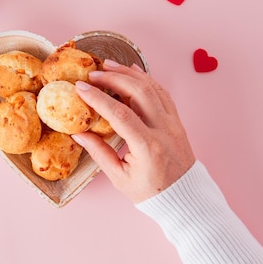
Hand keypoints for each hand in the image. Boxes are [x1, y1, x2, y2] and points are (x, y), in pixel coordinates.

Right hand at [72, 59, 195, 202]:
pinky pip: (162, 92)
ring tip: (108, 66)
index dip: (98, 98)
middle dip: (113, 79)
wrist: (184, 197)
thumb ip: (98, 152)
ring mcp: (173, 123)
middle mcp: (163, 130)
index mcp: (147, 147)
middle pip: (138, 92)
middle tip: (93, 74)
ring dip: (129, 74)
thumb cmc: (151, 192)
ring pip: (152, 88)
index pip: (120, 114)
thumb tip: (78, 133)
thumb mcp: (120, 177)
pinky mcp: (176, 120)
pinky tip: (132, 71)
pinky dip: (146, 79)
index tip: (81, 88)